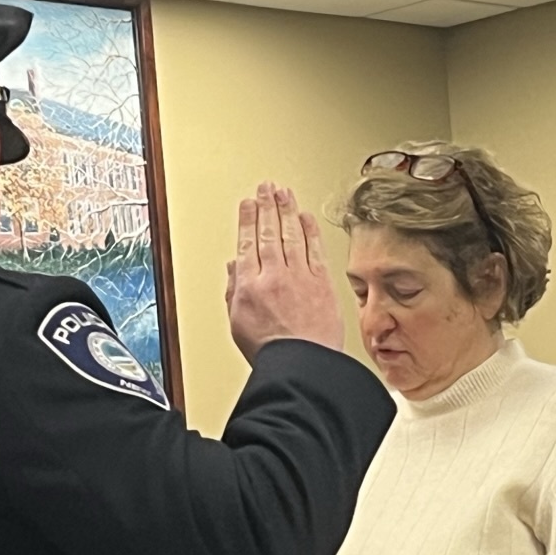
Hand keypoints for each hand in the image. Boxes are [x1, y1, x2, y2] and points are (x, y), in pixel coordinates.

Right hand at [228, 182, 341, 361]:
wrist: (303, 366)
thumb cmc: (272, 353)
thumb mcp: (238, 324)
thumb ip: (234, 291)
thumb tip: (234, 268)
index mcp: (250, 286)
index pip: (247, 243)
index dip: (247, 219)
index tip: (248, 204)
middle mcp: (274, 276)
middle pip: (269, 232)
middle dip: (267, 206)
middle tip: (266, 188)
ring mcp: (300, 277)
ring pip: (292, 235)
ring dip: (287, 210)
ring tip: (283, 192)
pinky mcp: (322, 283)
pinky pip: (314, 249)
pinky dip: (310, 230)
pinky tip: (306, 217)